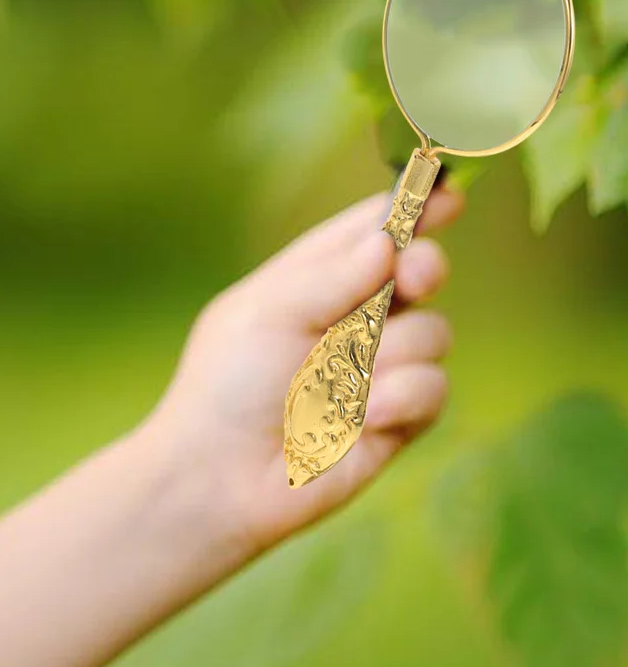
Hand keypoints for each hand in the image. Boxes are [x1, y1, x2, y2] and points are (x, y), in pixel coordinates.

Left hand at [142, 177, 465, 557]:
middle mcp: (349, 319)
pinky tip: (361, 418)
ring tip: (338, 382)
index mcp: (309, 282)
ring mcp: (378, 368)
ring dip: (391, 352)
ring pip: (433, 331)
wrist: (221, 476)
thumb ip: (331, 276)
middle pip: (417, 272)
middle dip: (423, 267)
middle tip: (414, 274)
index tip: (445, 189)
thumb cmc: (226, 385)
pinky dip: (401, 398)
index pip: (367, 234)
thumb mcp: (267, 312)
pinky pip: (434, 387)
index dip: (408, 210)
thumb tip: (387, 240)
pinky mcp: (399, 418)